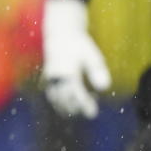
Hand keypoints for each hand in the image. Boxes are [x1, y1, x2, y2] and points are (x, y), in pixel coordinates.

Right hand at [41, 0, 111, 117]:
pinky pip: (52, 96)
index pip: (75, 93)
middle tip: (91, 113)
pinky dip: (60, 103)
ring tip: (81, 109)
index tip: (92, 114)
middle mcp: (55, 77)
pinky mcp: (46, 80)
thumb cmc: (79, 46)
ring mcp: (49, 78)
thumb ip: (98, 71)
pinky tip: (70, 104)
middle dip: (76, 108)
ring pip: (56, 100)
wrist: (60, 36)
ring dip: (68, 107)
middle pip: (64, 99)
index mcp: (67, 71)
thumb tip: (104, 88)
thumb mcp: (92, 56)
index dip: (84, 105)